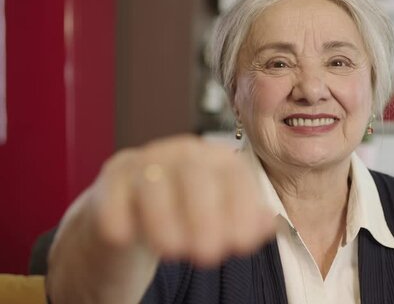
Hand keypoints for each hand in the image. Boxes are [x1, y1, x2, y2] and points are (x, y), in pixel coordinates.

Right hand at [91, 134, 274, 265]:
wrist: (133, 215)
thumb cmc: (188, 215)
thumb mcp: (222, 217)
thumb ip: (247, 221)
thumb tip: (266, 226)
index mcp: (216, 159)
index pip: (234, 175)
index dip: (241, 210)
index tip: (241, 246)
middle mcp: (181, 153)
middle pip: (195, 175)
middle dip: (205, 217)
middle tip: (209, 256)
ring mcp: (144, 162)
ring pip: (153, 182)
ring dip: (164, 219)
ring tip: (173, 252)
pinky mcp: (111, 179)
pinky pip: (112, 193)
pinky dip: (118, 215)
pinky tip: (126, 237)